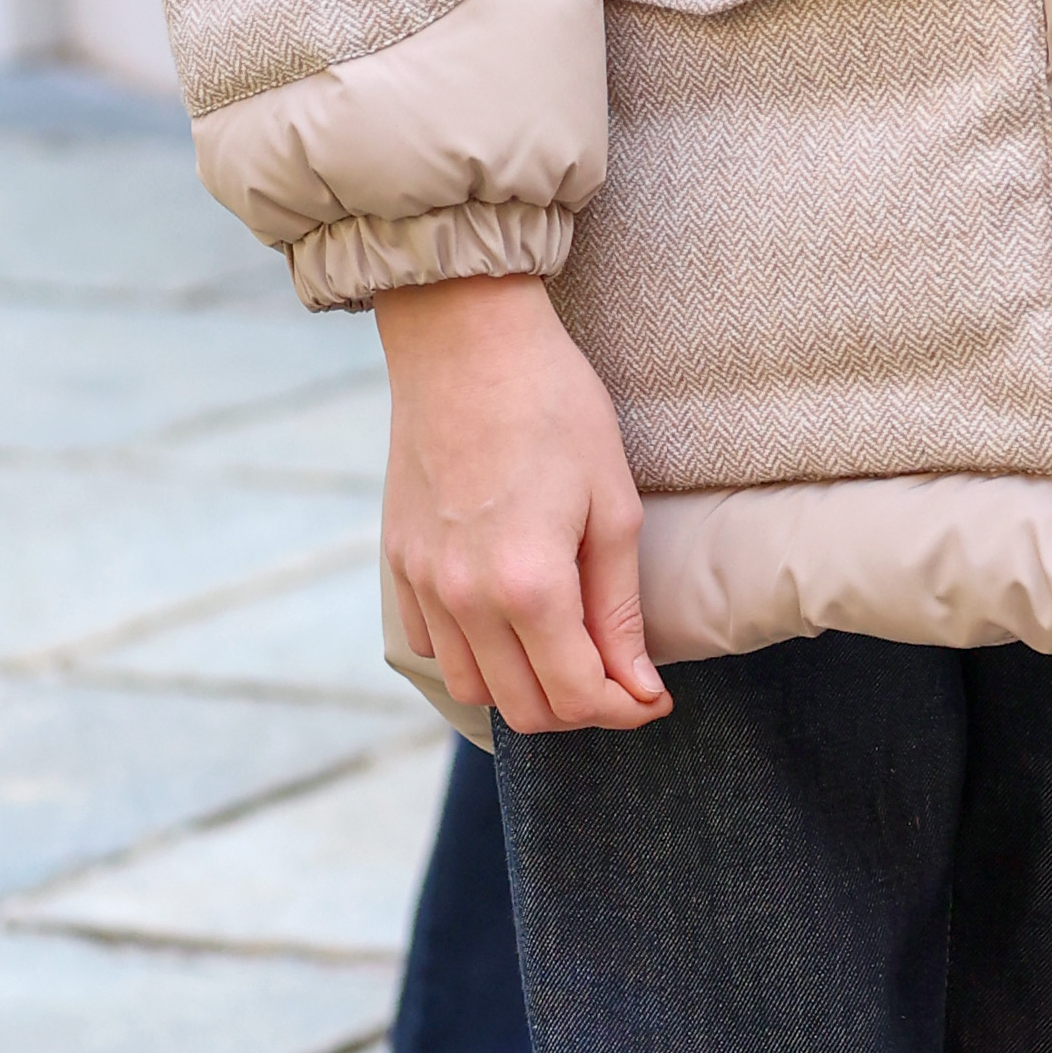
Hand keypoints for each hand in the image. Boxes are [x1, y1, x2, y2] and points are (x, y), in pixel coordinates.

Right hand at [374, 273, 666, 736]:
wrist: (465, 341)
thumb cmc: (555, 408)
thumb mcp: (612, 506)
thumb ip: (618, 609)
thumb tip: (638, 688)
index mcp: (528, 586)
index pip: (578, 696)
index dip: (625, 710)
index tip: (654, 697)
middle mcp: (464, 598)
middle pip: (524, 709)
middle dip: (582, 709)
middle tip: (621, 679)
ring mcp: (422, 583)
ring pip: (473, 687)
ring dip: (524, 690)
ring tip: (568, 652)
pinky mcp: (398, 562)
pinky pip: (432, 646)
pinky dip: (475, 655)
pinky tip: (511, 623)